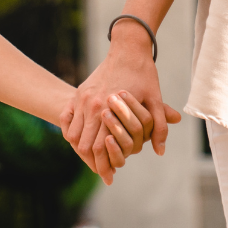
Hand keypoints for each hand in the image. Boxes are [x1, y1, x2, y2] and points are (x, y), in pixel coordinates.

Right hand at [63, 26, 182, 184]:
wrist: (127, 48)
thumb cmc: (144, 75)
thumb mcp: (155, 100)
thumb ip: (157, 126)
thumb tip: (159, 152)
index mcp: (107, 108)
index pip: (99, 147)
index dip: (104, 166)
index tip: (109, 178)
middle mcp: (90, 105)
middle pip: (83, 145)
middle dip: (92, 162)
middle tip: (103, 174)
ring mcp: (82, 98)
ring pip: (74, 134)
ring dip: (82, 150)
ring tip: (93, 160)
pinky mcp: (79, 93)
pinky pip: (68, 120)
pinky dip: (72, 133)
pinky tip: (82, 141)